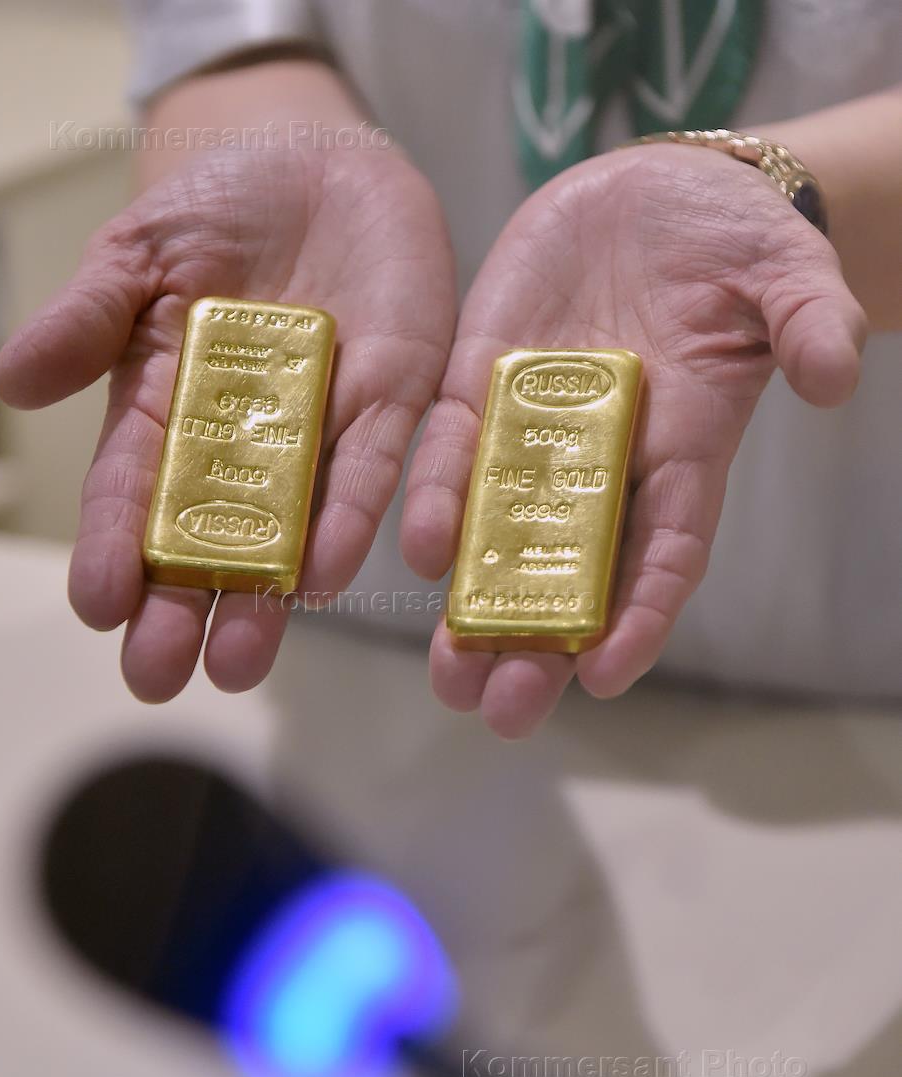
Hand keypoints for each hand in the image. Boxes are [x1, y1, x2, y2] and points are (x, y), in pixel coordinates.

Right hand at [0, 148, 455, 700]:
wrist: (322, 161)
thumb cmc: (220, 208)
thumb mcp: (141, 252)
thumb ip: (90, 316)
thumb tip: (14, 383)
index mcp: (172, 409)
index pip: (135, 492)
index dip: (114, 548)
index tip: (96, 606)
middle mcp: (247, 442)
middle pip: (211, 537)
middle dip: (187, 605)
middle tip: (162, 674)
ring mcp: (321, 429)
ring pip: (294, 527)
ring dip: (268, 594)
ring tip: (239, 658)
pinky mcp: (394, 400)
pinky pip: (374, 468)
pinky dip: (352, 518)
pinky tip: (326, 575)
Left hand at [401, 144, 866, 737]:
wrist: (653, 190)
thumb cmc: (729, 239)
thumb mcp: (782, 270)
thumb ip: (807, 319)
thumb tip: (836, 375)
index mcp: (683, 449)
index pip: (666, 550)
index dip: (640, 615)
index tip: (606, 676)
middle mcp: (603, 458)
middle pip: (570, 570)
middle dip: (537, 642)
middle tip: (503, 710)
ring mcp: (536, 424)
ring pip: (500, 531)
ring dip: (472, 603)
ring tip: (449, 674)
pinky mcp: (481, 378)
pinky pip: (453, 446)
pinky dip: (435, 497)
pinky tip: (417, 551)